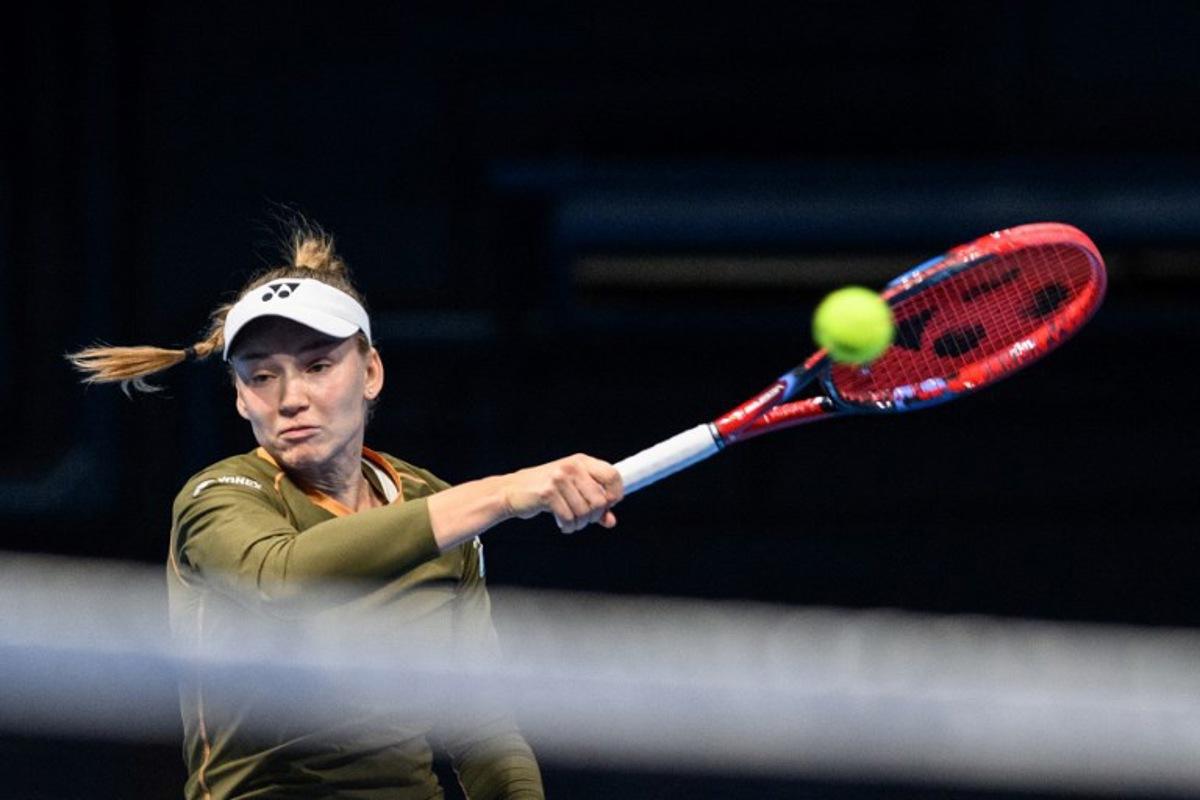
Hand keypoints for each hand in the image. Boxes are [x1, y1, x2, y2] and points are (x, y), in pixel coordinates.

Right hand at [503, 454, 623, 532]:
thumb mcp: (572, 491)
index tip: (607, 506)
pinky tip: (563, 524)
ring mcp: (559, 478)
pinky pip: (569, 517)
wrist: (512, 491)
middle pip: (600, 500)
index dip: (615, 495)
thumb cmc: (545, 490)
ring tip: (571, 522)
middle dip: (594, 516)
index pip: (613, 475)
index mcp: (582, 461)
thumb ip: (593, 503)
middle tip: (584, 519)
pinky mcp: (548, 493)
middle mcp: (572, 467)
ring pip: (585, 512)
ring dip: (580, 524)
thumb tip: (610, 521)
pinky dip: (568, 527)